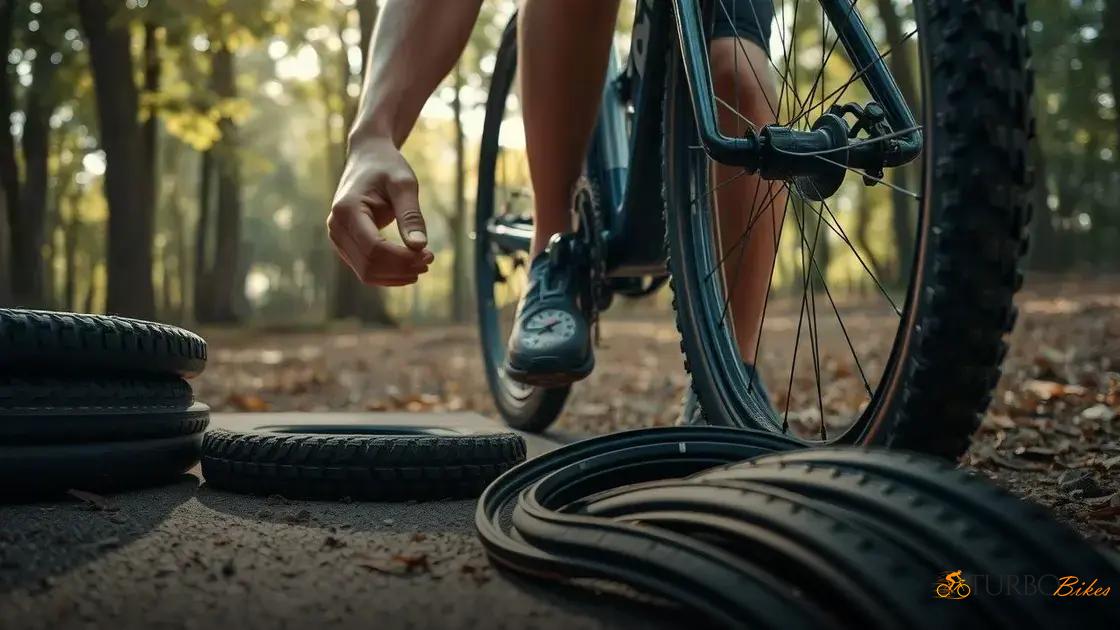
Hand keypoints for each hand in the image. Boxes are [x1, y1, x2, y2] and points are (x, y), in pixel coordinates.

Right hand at [327, 137, 434, 286]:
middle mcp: (336, 227)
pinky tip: (409, 267)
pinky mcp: (345, 244)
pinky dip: (388, 274)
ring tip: (423, 264)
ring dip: (396, 276)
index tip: (429, 255)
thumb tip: (420, 246)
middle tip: (430, 259)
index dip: (402, 259)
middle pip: (369, 264)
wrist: (368, 158)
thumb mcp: (404, 184)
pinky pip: (365, 268)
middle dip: (401, 268)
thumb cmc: (387, 167)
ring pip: (366, 272)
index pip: (374, 249)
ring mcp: (337, 238)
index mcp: (347, 210)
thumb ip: (411, 215)